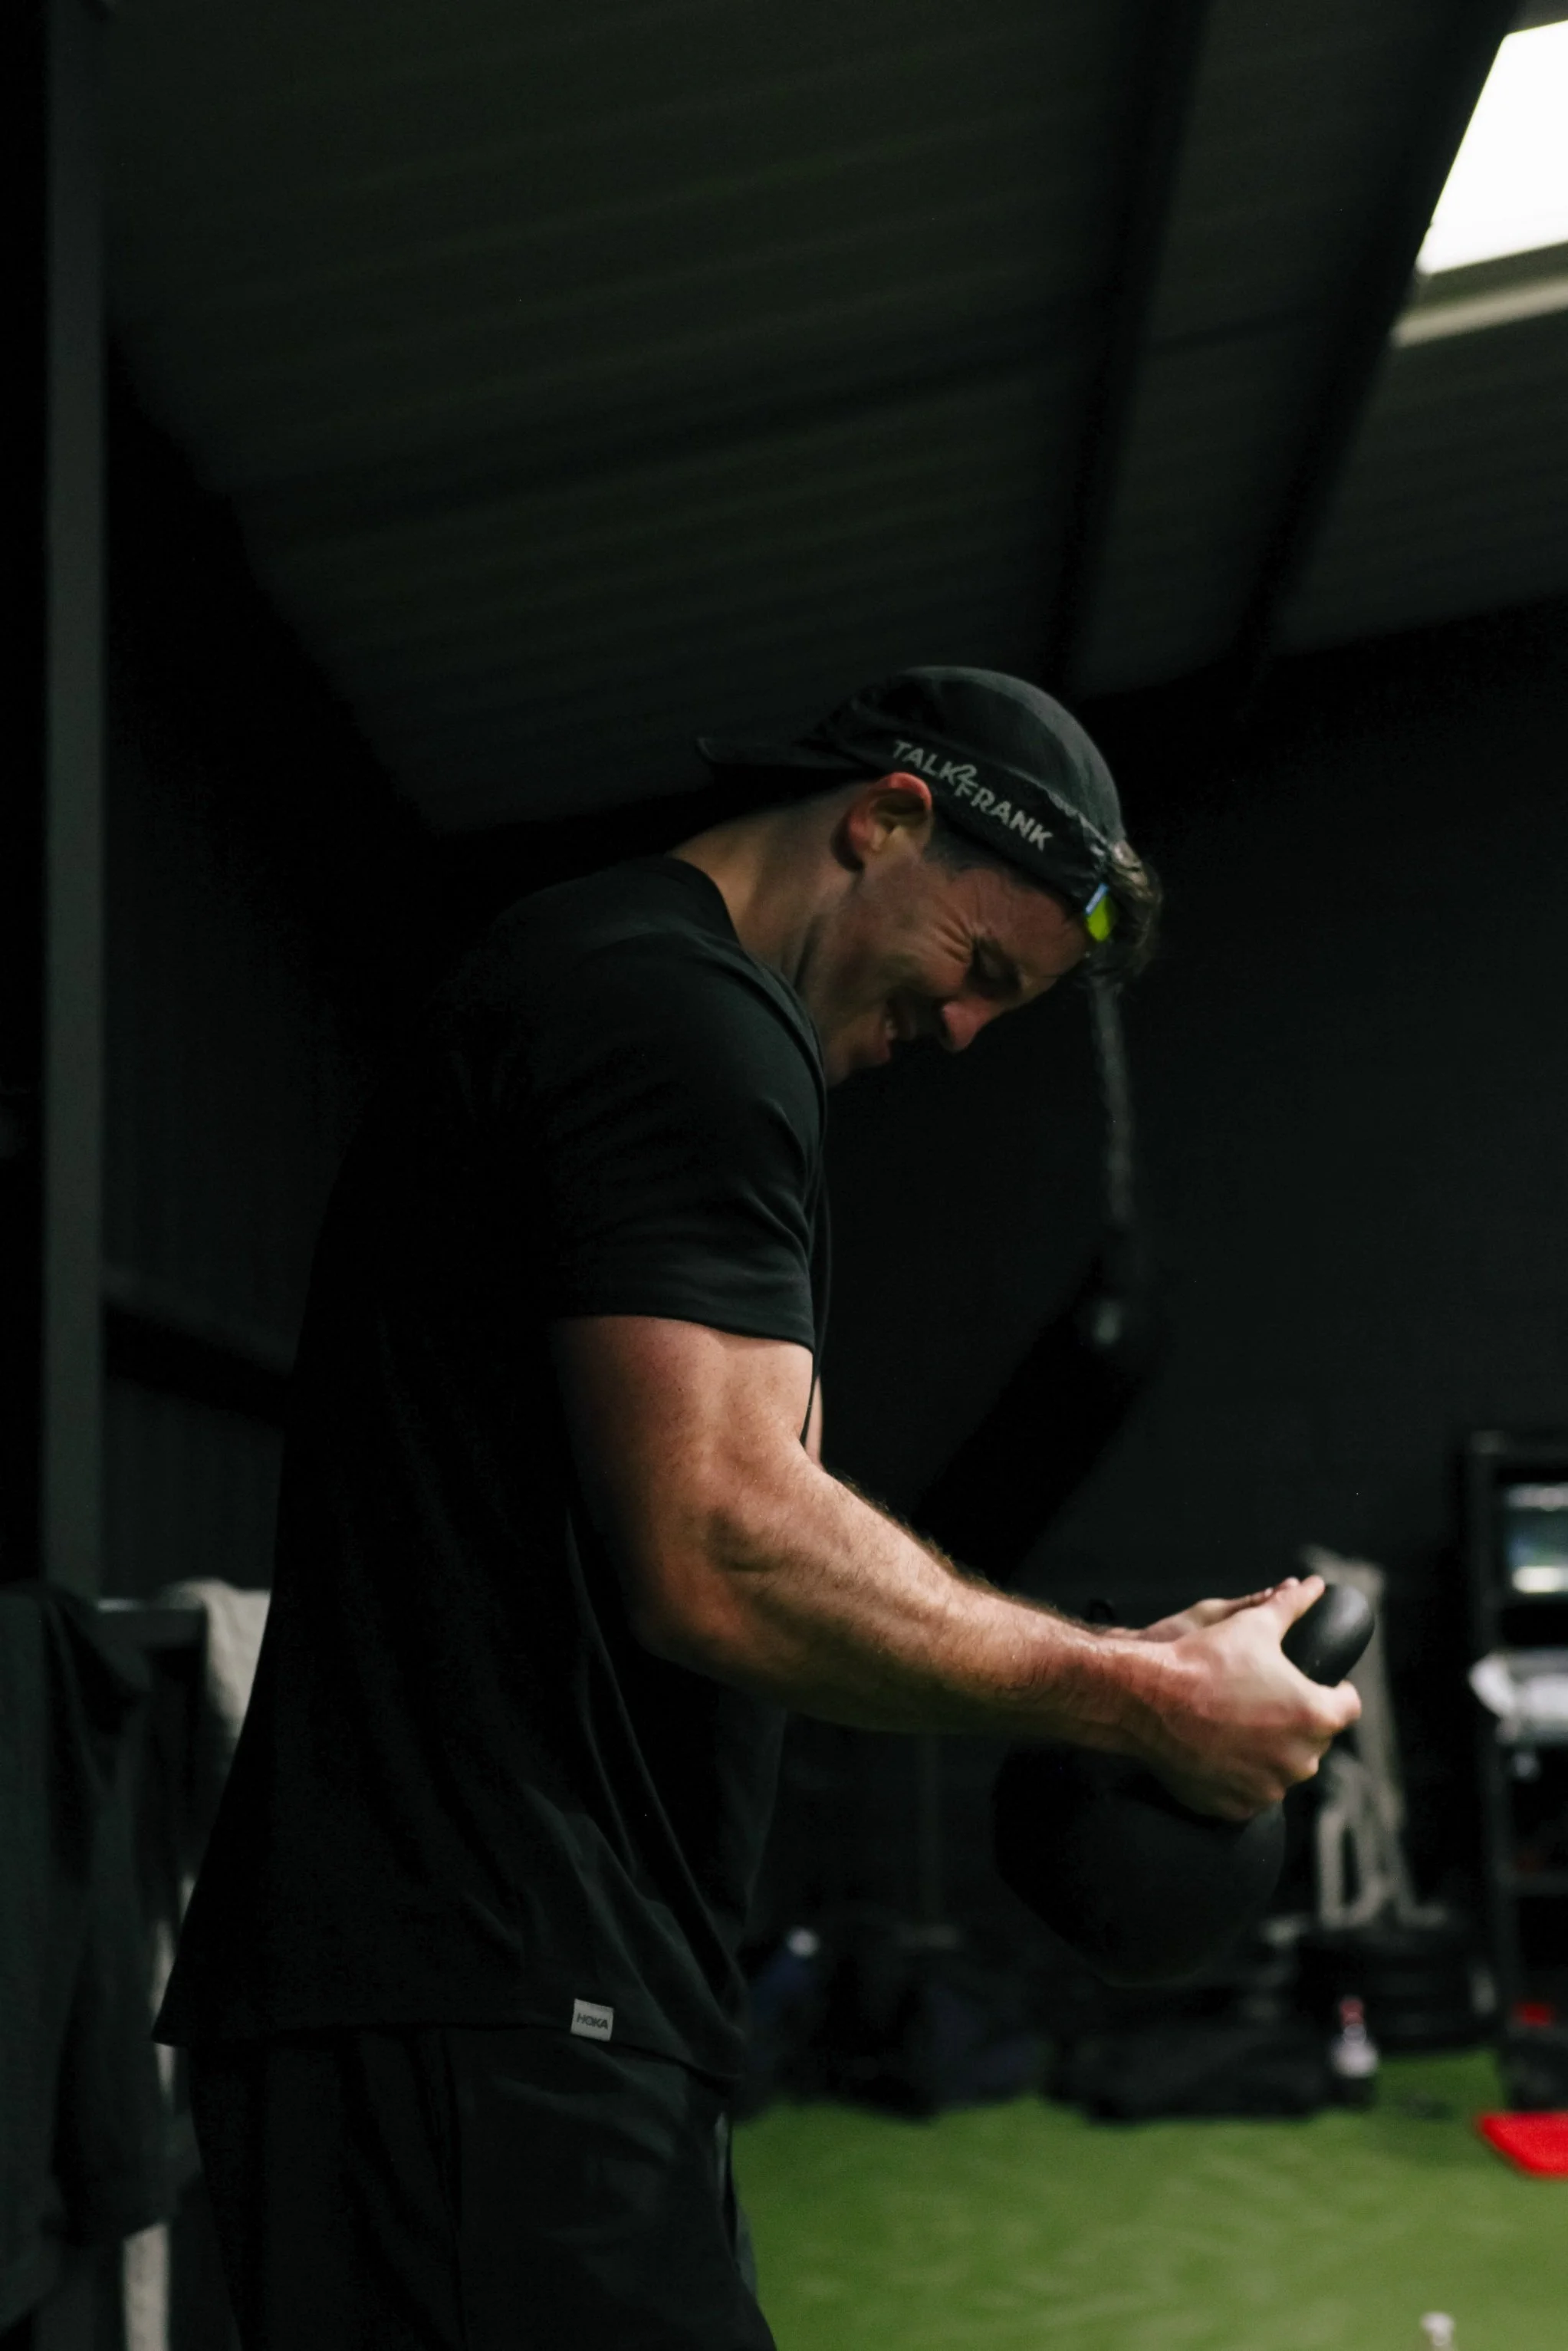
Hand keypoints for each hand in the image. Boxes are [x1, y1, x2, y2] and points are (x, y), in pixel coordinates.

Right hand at [1130, 1576, 1360, 1820]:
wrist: (1146, 1700)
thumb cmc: (1203, 1661)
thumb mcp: (1252, 1624)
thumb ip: (1290, 1606)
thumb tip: (1313, 1586)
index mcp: (1315, 1715)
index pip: (1349, 1705)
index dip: (1333, 1689)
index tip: (1313, 1682)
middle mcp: (1300, 1759)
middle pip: (1314, 1738)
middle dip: (1296, 1719)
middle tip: (1262, 1696)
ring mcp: (1268, 1788)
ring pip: (1282, 1767)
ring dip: (1269, 1749)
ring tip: (1236, 1721)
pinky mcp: (1237, 1807)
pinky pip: (1250, 1791)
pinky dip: (1240, 1774)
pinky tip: (1217, 1748)